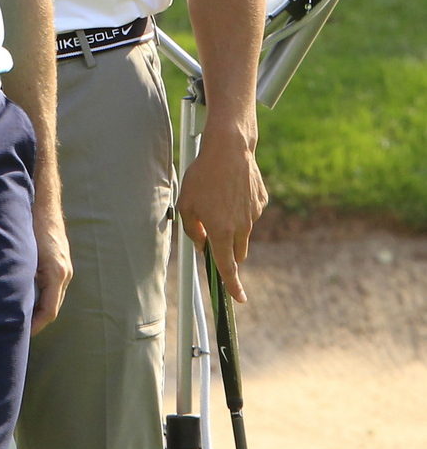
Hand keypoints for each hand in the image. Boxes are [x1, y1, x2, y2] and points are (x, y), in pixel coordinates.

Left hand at [30, 208, 72, 335]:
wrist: (43, 203)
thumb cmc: (31, 226)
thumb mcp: (24, 254)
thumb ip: (20, 277)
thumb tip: (10, 300)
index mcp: (56, 274)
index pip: (49, 312)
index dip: (35, 326)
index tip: (21, 334)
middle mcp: (63, 273)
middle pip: (52, 308)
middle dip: (36, 321)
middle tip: (18, 332)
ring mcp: (64, 267)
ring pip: (52, 297)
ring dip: (38, 309)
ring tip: (20, 318)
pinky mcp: (60, 262)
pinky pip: (52, 286)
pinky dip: (41, 296)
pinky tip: (26, 296)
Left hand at [176, 129, 267, 303]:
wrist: (230, 149)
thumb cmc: (203, 175)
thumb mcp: (186, 203)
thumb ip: (192, 230)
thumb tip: (202, 244)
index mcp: (220, 232)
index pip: (227, 267)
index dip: (232, 286)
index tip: (239, 299)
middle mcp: (241, 227)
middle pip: (236, 252)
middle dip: (227, 251)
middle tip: (213, 232)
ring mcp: (254, 215)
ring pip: (243, 232)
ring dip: (233, 227)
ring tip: (218, 199)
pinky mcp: (261, 202)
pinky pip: (250, 213)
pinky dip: (241, 208)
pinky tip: (231, 189)